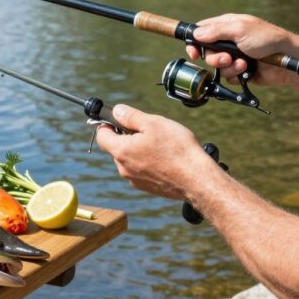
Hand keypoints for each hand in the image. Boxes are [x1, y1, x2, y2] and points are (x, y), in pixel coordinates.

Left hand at [94, 104, 216, 200]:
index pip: (101, 135)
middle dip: (128, 137)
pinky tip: (166, 159)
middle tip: (149, 131)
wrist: (196, 180)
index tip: (119, 119)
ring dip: (139, 150)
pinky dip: (149, 163)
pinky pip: (141, 171)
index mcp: (121, 151)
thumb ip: (131, 116)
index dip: (107, 124)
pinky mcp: (147, 188)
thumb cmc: (177, 149)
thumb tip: (116, 110)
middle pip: (116, 148)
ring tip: (162, 146)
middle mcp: (123, 169)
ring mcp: (135, 180)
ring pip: (130, 160)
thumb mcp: (153, 123)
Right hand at [187, 13, 298, 86]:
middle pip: (207, 52)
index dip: (195, 42)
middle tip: (227, 58)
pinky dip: (236, 75)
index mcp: (227, 25)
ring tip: (243, 64)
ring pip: (217, 67)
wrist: (287, 60)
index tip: (194, 53)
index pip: (202, 31)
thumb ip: (216, 31)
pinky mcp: (241, 71)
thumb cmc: (267, 39)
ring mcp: (235, 56)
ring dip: (228, 67)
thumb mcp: (240, 30)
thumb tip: (196, 34)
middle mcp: (229, 41)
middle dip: (215, 58)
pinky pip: (227, 77)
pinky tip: (248, 70)